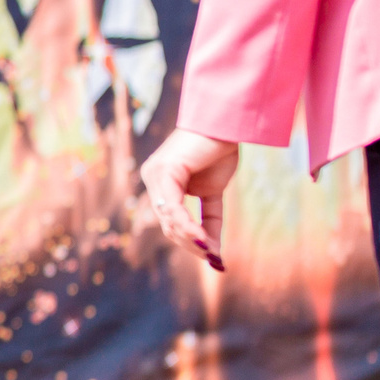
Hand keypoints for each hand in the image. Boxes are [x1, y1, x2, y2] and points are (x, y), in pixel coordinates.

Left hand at [140, 128, 241, 272]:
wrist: (226, 122)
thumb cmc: (220, 152)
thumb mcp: (213, 192)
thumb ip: (208, 218)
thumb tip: (213, 251)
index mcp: (161, 184)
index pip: (170, 221)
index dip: (189, 241)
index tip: (211, 257)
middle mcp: (152, 179)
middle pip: (168, 225)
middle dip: (190, 245)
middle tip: (212, 257)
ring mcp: (155, 175)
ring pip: (169, 220)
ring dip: (191, 240)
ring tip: (210, 252)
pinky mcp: (164, 171)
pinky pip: (174, 207)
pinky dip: (188, 226)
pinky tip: (202, 239)